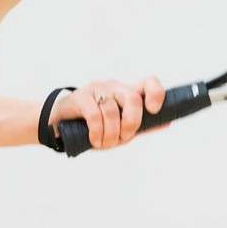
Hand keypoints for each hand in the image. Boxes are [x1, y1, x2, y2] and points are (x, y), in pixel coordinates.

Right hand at [48, 77, 164, 148]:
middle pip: (132, 98)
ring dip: (110, 134)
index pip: (148, 83)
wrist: (59, 125)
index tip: (153, 110)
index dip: (156, 94)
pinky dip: (97, 133)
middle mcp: (113, 87)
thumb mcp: (119, 128)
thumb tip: (168, 122)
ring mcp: (96, 90)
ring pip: (112, 111)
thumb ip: (141, 125)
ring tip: (103, 144)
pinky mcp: (79, 96)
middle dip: (131, 122)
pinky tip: (94, 140)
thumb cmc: (93, 127)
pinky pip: (95, 115)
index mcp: (126, 93)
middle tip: (123, 138)